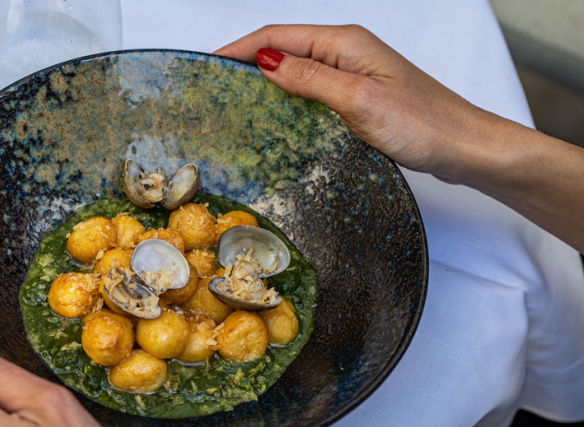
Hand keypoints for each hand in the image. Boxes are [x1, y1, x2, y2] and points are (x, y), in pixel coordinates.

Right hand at [215, 24, 496, 179]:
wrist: (464, 147)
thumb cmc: (422, 123)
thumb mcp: (358, 100)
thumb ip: (310, 78)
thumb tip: (264, 61)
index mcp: (344, 43)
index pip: (277, 35)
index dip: (239, 48)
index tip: (207, 65)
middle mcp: (346, 54)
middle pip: (283, 50)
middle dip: (246, 63)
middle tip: (213, 89)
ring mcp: (352, 76)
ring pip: (296, 72)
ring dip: (265, 83)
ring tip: (234, 105)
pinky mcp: (356, 99)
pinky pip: (311, 92)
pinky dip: (287, 100)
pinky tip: (275, 120)